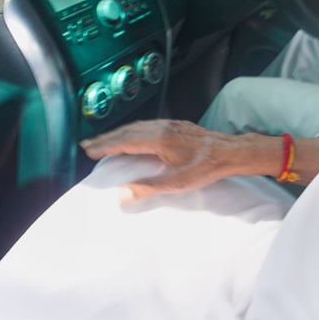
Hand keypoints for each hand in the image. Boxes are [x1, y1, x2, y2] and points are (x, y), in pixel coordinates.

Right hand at [80, 120, 273, 201]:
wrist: (231, 151)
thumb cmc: (205, 167)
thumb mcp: (176, 182)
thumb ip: (148, 187)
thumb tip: (121, 195)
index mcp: (158, 138)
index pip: (124, 140)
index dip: (105, 145)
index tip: (87, 149)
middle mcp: (161, 127)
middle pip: (127, 131)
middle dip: (107, 138)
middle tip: (88, 145)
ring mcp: (170, 124)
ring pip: (137, 126)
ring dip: (119, 133)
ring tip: (105, 141)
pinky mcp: (177, 126)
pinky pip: (148, 125)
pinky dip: (133, 130)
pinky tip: (133, 136)